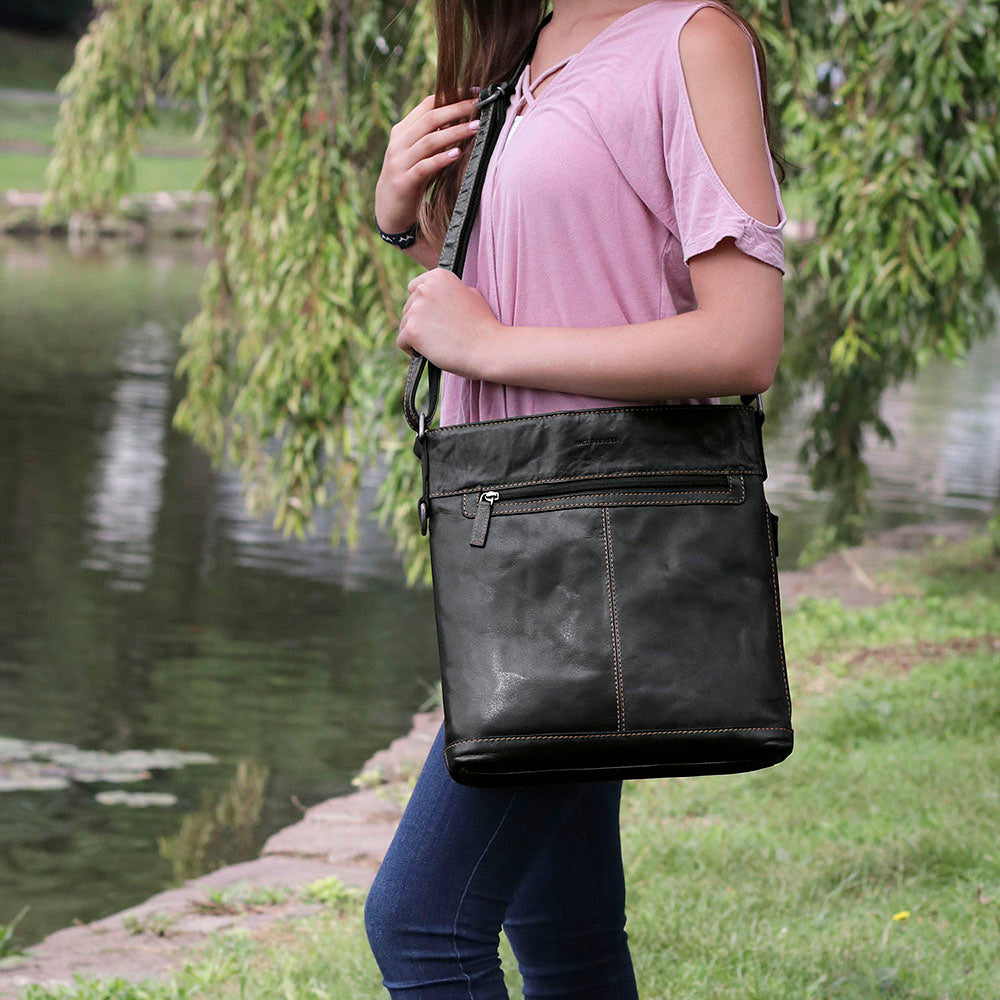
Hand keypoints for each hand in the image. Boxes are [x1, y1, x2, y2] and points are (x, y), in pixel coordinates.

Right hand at [374, 90, 480, 233]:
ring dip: (455, 132)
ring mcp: (399, 162)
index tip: (473, 92)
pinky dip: (441, 159)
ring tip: (476, 127)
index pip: (427, 105)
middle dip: (457, 109)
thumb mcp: (418, 153)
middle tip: (479, 104)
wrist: (389, 211)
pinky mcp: (404, 182)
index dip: (451, 96)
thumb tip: (462, 117)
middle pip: (430, 119)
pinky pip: (424, 167)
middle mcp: (399, 143)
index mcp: (402, 131)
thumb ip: (432, 136)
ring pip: (429, 141)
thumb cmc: (410, 178)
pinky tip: (457, 154)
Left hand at [396, 267, 502, 379]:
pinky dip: (412, 350)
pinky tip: (430, 353)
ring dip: (417, 336)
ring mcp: (416, 309)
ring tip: (438, 344)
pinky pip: (402, 342)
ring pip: (404, 325)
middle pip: (408, 307)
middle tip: (441, 334)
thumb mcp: (471, 295)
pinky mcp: (411, 330)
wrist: (488, 348)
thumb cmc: (483, 325)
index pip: (414, 288)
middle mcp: (425, 288)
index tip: (435, 317)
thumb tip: (436, 294)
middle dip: (420, 322)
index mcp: (438, 276)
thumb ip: (449, 291)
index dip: (423, 305)